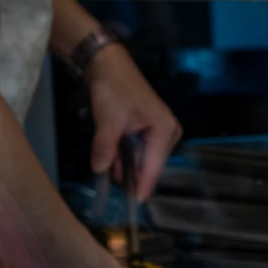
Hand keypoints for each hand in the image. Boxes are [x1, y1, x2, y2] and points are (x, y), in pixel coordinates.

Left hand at [85, 44, 180, 201]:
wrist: (108, 63)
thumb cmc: (114, 89)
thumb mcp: (107, 120)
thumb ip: (105, 148)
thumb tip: (100, 172)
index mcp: (165, 131)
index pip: (154, 166)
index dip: (142, 185)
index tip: (135, 204)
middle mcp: (168, 133)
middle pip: (151, 164)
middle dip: (133, 176)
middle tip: (117, 193)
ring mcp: (160, 131)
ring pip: (143, 158)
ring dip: (126, 166)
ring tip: (111, 178)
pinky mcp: (150, 128)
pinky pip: (139, 149)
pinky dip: (125, 156)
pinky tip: (112, 164)